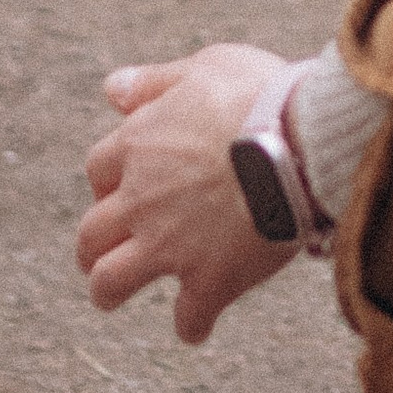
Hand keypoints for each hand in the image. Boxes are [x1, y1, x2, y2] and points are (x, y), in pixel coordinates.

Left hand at [78, 43, 301, 344]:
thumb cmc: (261, 94)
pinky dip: (191, 324)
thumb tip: (112, 90)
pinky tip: (197, 326)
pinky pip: (188, 317)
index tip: (121, 187)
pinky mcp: (209, 279)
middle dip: (93, 246)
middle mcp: (141, 199)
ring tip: (114, 296)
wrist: (302, 143)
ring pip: (110, 281)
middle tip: (102, 253)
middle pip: (91, 234)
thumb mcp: (206, 66)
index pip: (98, 169)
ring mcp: (169, 244)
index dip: (107, 181)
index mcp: (138, 145)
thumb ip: (156, 81)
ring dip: (109, 290)